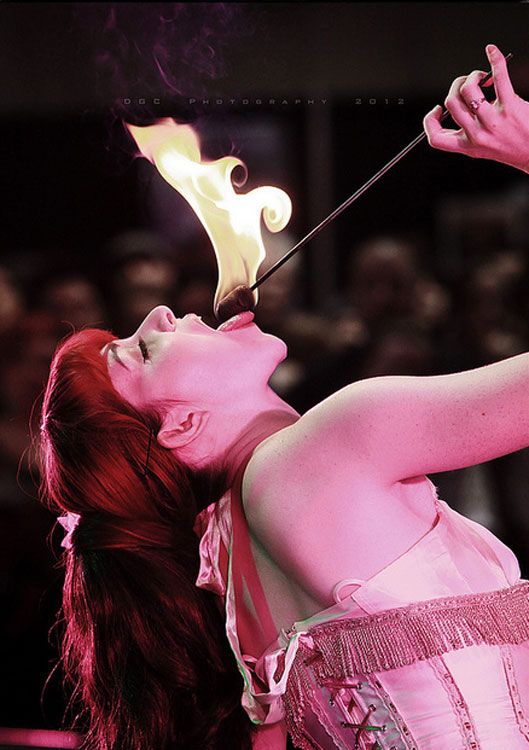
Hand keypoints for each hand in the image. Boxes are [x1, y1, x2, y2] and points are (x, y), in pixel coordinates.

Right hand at [423, 44, 528, 173]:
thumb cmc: (512, 146)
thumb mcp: (482, 148)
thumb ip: (466, 133)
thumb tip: (456, 105)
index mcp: (468, 146)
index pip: (436, 138)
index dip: (430, 121)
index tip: (438, 110)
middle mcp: (477, 135)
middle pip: (451, 103)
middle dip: (456, 86)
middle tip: (468, 84)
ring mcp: (493, 121)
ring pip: (468, 90)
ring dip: (472, 76)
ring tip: (482, 77)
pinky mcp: (510, 106)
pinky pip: (498, 76)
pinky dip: (494, 59)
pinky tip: (492, 51)